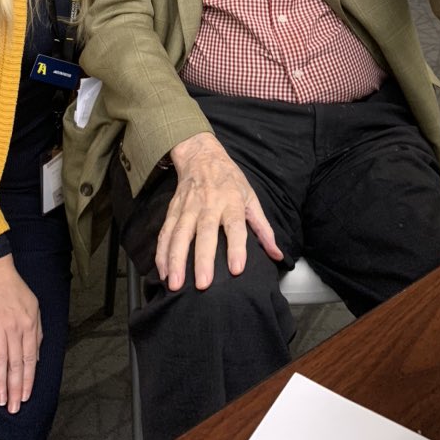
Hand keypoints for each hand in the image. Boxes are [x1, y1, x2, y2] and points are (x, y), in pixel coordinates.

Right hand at [0, 255, 41, 413]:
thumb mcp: (35, 309)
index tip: (25, 397)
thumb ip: (37, 333)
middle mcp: (15, 328)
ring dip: (0, 381)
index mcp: (29, 326)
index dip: (28, 380)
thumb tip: (35, 358)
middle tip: (13, 407)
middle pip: (15, 363)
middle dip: (15, 388)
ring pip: (0, 358)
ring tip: (0, 399)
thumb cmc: (17, 291)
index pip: (29, 359)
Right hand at [155, 132, 282, 291]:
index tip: (237, 270)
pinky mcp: (173, 209)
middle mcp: (209, 204)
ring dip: (176, 259)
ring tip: (175, 284)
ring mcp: (188, 207)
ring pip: (180, 234)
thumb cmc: (229, 179)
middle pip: (205, 232)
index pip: (235, 225)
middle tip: (203, 284)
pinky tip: (162, 271)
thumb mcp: (250, 197)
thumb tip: (277, 254)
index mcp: (232, 201)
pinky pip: (165, 232)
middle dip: (202, 259)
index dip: (236, 247)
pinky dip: (161, 252)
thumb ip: (263, 227)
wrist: (201, 154)